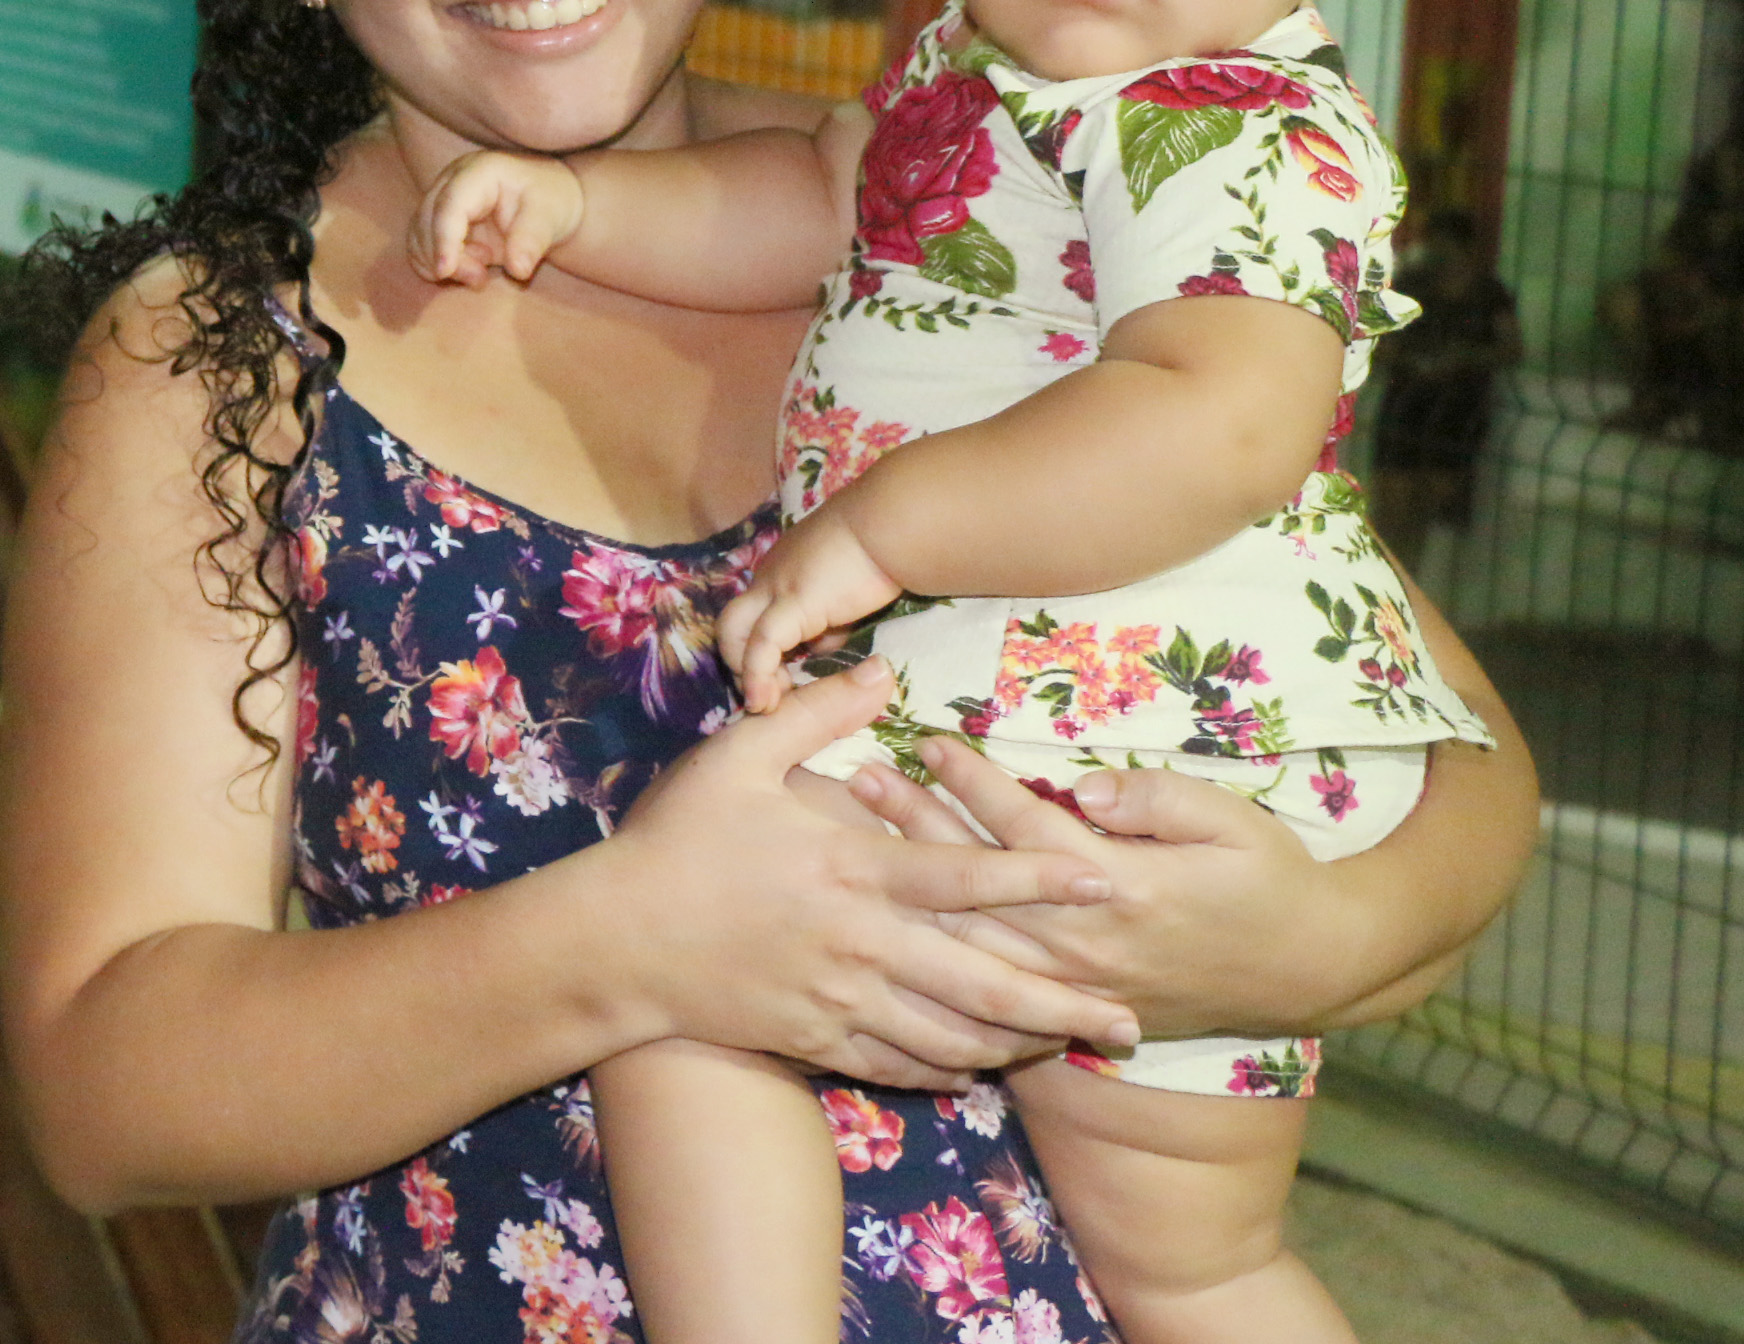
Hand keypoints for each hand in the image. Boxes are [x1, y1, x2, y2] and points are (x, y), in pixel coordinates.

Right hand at [409, 150, 584, 286]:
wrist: (548, 201)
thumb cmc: (550, 202)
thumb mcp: (549, 218)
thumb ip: (532, 241)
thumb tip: (518, 270)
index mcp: (479, 172)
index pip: (450, 205)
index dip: (444, 239)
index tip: (444, 271)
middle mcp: (451, 180)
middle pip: (428, 221)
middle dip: (447, 258)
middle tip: (481, 279)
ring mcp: (440, 199)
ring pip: (419, 236)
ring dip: (441, 263)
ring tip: (480, 273)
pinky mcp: (437, 219)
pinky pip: (420, 246)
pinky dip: (435, 264)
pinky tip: (469, 268)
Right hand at [600, 659, 1135, 1088]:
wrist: (614, 941)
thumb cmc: (676, 840)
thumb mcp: (737, 756)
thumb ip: (814, 712)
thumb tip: (883, 672)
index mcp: (849, 869)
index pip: (964, 878)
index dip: (1038, 878)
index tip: (1105, 882)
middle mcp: (859, 943)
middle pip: (981, 983)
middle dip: (1063, 1004)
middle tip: (1130, 1020)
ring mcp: (839, 1001)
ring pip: (950, 1037)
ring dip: (1018, 1046)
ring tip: (1071, 1048)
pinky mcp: (814, 1040)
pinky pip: (897, 1066)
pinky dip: (947, 1070)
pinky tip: (981, 1068)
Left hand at [713, 510, 902, 713]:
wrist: (895, 524)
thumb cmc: (883, 552)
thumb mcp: (850, 596)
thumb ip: (832, 622)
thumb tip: (824, 647)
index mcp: (783, 573)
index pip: (755, 618)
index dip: (761, 653)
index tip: (784, 680)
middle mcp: (771, 576)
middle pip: (731, 622)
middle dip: (741, 663)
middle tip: (769, 695)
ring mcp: (777, 585)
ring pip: (734, 631)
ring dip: (744, 673)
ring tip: (764, 704)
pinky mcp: (793, 599)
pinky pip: (763, 643)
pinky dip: (759, 675)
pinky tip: (765, 700)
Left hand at [843, 736, 1362, 1038]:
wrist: (1307, 971)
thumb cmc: (1271, 879)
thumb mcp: (1234, 821)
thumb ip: (1157, 799)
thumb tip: (1085, 785)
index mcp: (1123, 888)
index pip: (1027, 826)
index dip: (973, 779)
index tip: (926, 737)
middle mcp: (1087, 942)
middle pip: (978, 882)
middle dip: (913, 827)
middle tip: (857, 779)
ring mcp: (1076, 985)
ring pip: (971, 941)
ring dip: (910, 890)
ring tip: (856, 844)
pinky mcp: (1075, 1012)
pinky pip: (991, 993)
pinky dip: (938, 963)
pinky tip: (893, 933)